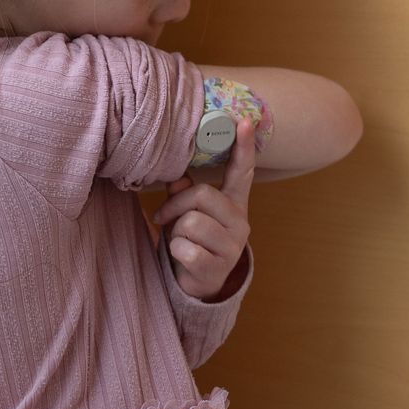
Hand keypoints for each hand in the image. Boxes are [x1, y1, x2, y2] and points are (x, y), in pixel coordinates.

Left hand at [153, 120, 254, 300]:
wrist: (198, 286)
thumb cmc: (193, 243)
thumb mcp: (189, 215)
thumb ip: (185, 193)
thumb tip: (176, 174)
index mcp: (234, 205)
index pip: (242, 172)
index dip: (243, 147)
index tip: (245, 121)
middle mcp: (240, 223)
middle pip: (203, 195)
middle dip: (175, 205)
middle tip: (163, 216)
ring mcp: (232, 247)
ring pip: (191, 222)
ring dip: (175, 232)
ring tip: (179, 240)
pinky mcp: (218, 268)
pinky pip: (186, 249)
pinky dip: (175, 252)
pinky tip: (183, 258)